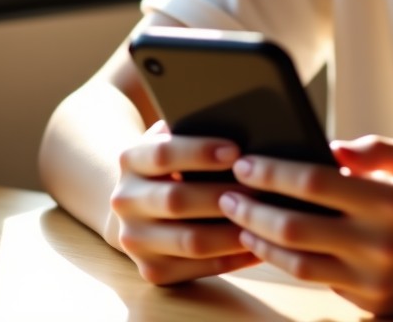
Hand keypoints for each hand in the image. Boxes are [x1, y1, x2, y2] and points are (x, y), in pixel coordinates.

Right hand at [110, 120, 259, 284]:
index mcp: (131, 159)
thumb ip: (197, 127)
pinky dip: (233, 259)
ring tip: (266, 219)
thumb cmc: (178, 159)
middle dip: (224, 194)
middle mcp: (125, 201)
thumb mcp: (177, 136)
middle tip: (262, 189)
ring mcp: (135, 240)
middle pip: (176, 201)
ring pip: (190, 241)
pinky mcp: (152, 269)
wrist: (141, 202)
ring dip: (233, 232)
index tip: (237, 151)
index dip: (200, 153)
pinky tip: (259, 246)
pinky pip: (198, 268)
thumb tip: (246, 123)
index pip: (163, 154)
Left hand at [219, 136, 392, 313]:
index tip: (246, 161)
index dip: (274, 173)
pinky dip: (292, 263)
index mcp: (391, 202)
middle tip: (225, 193)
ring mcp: (376, 283)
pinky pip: (322, 283)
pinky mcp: (375, 306)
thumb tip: (328, 148)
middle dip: (253, 209)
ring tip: (240, 221)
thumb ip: (375, 150)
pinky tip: (275, 245)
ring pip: (300, 264)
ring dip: (263, 242)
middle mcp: (380, 247)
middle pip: (296, 229)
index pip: (315, 185)